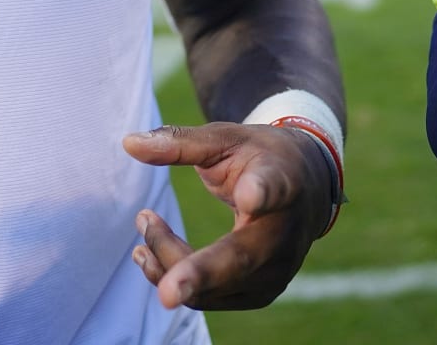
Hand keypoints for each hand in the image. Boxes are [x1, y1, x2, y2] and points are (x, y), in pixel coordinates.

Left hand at [122, 122, 332, 310]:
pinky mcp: (259, 293)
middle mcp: (284, 234)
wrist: (307, 188)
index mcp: (282, 181)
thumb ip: (179, 143)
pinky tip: (146, 253)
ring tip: (144, 221)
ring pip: (216, 286)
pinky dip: (173, 277)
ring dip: (168, 261)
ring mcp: (275, 272)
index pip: (274, 189)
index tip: (249, 196)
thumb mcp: (225, 138)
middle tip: (167, 293)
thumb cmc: (259, 158)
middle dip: (201, 275)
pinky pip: (210, 297)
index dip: (261, 193)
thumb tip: (128, 143)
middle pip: (240, 260)